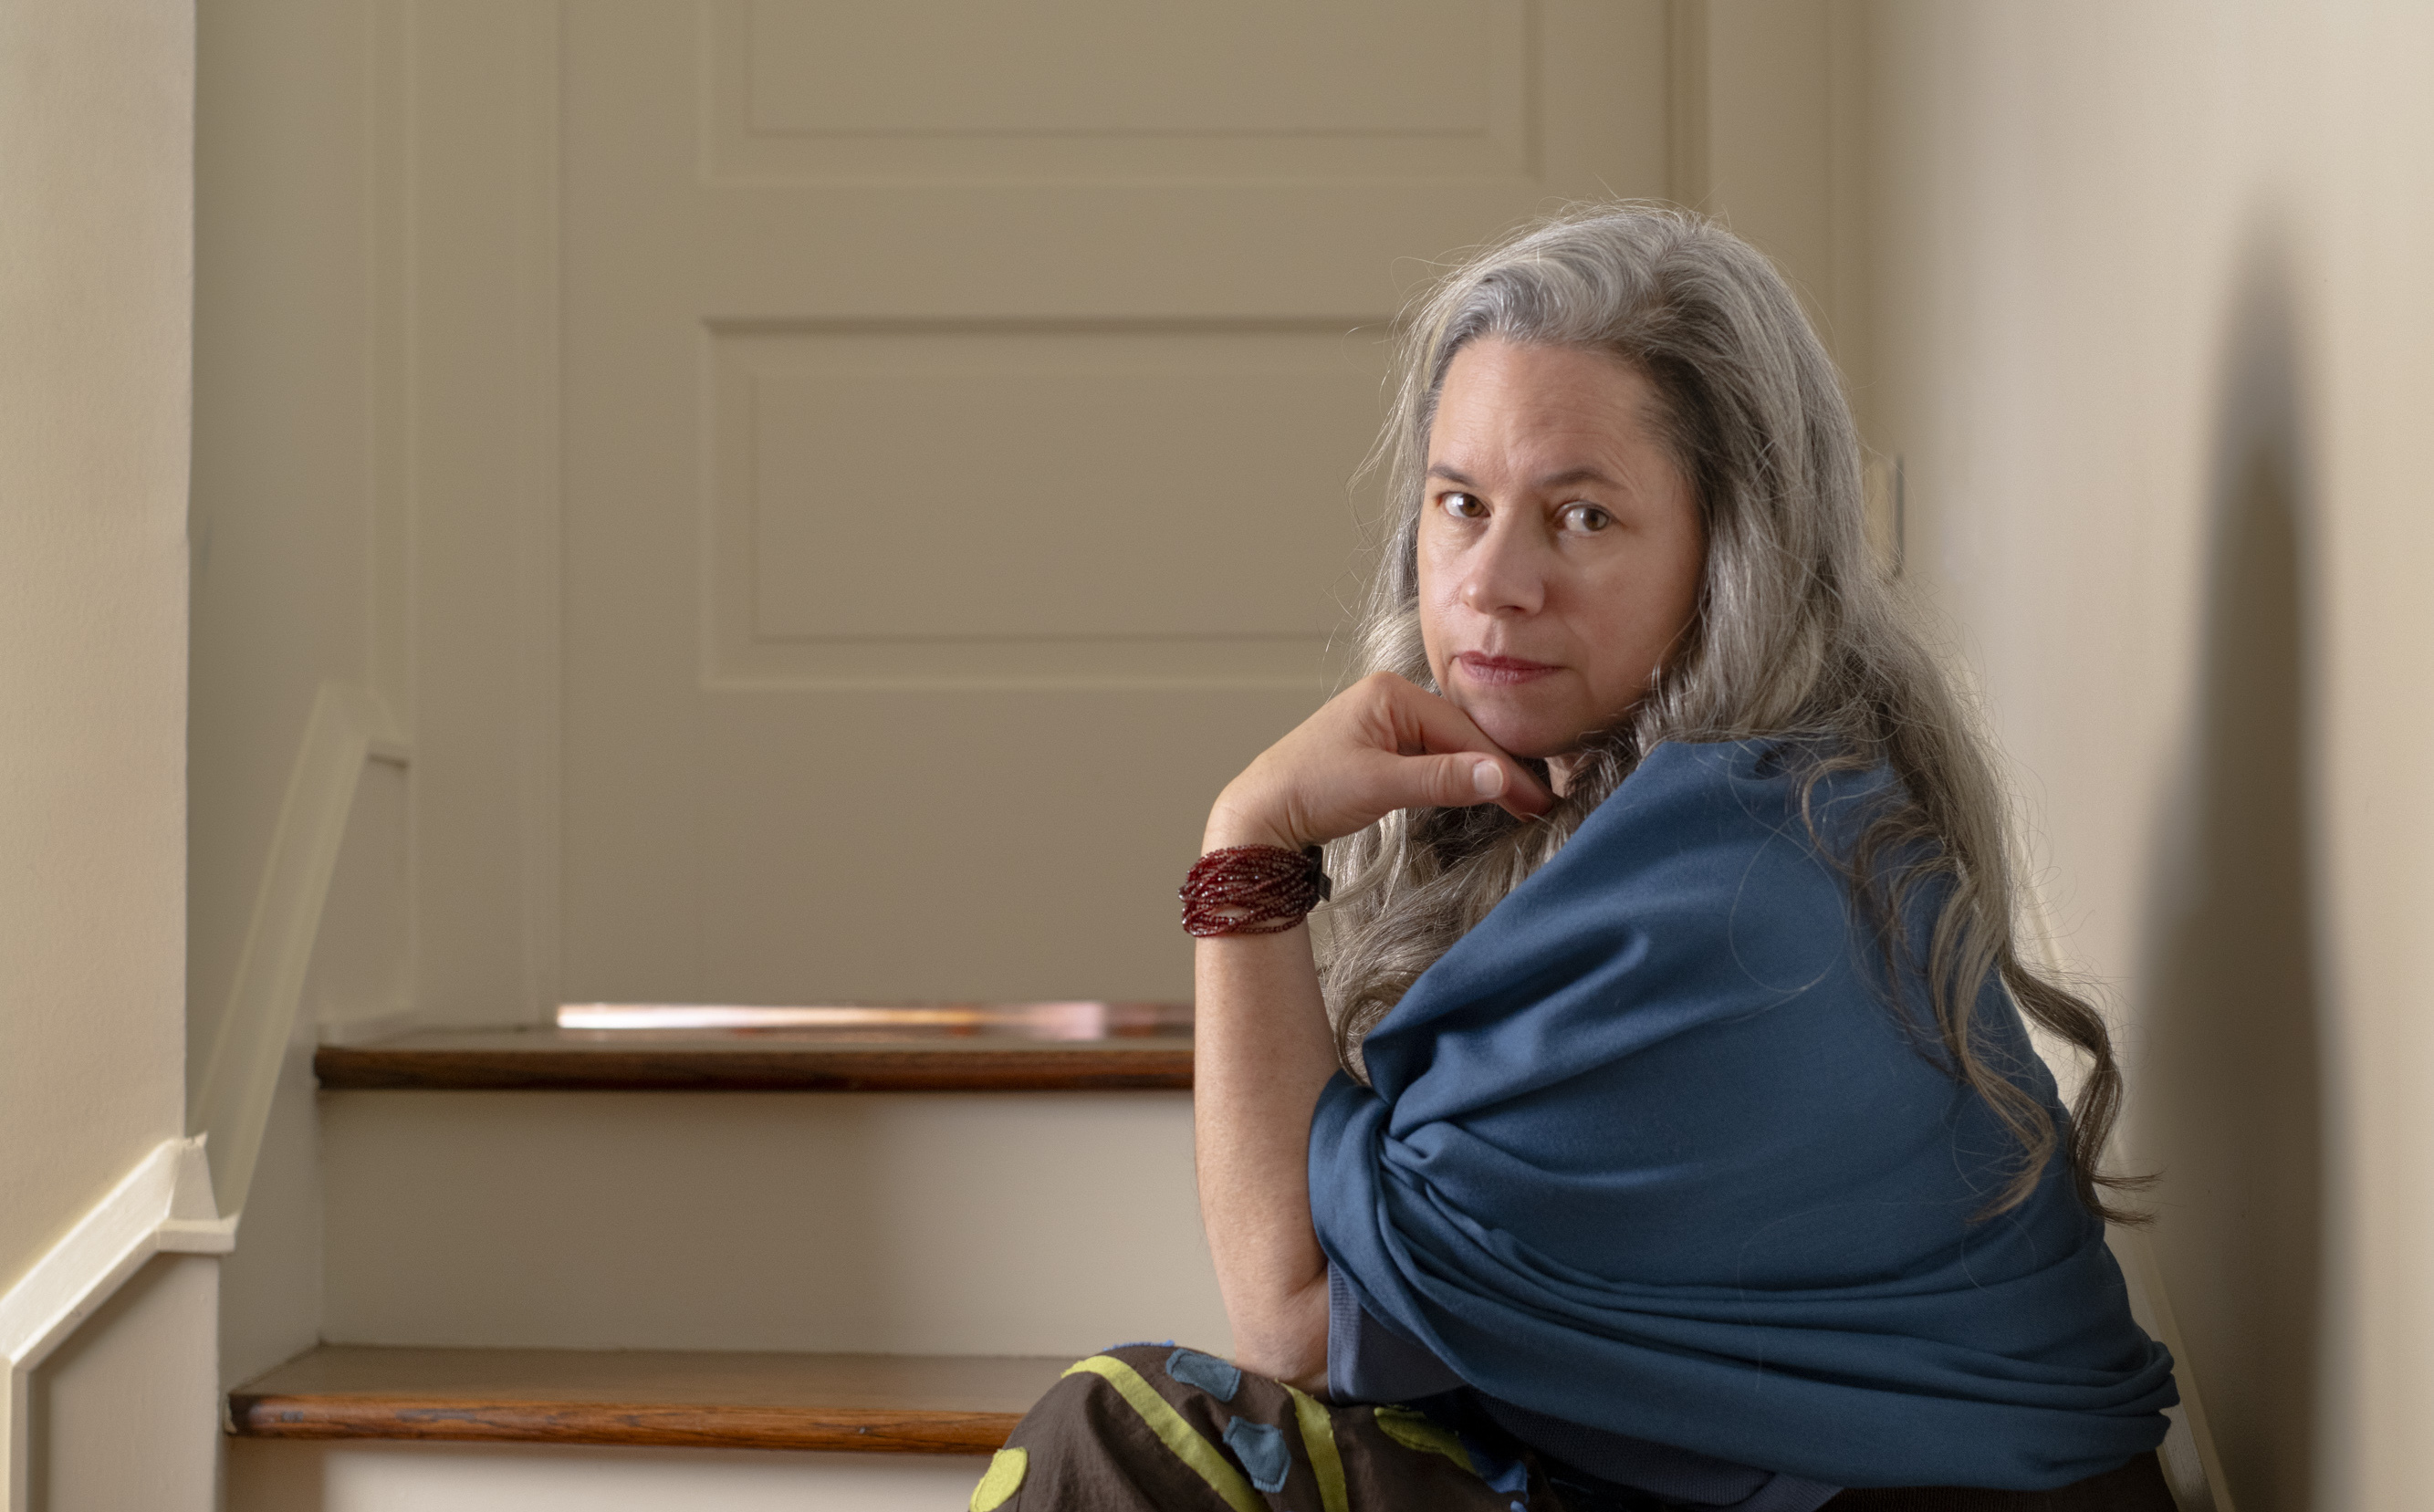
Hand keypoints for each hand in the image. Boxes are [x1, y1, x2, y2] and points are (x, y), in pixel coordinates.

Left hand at [1203, 672, 1555, 852]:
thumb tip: (1499, 777)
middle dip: (1497, 772)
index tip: (1537, 798)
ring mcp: (1384, 723)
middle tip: (1538, 805)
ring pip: (1447, 749)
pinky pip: (1430, 760)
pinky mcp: (1379, 748)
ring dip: (1479, 777)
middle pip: (1459, 737)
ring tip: (1518, 804)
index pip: (1462, 731)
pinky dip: (1455, 779)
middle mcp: (1389, 699)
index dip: (1502, 768)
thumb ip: (1441, 779)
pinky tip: (1478, 795)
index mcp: (1390, 693)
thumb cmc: (1307, 790)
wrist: (1260, 814)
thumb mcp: (1380, 785)